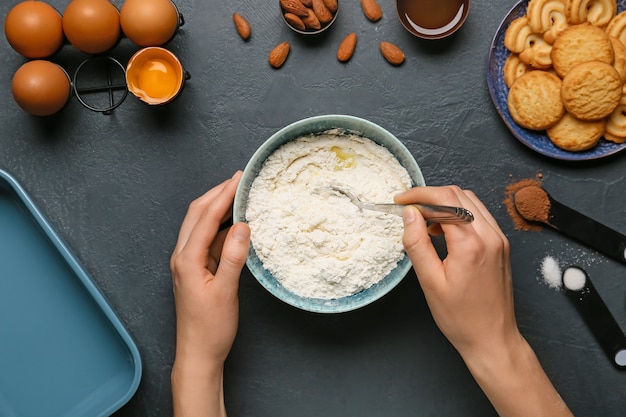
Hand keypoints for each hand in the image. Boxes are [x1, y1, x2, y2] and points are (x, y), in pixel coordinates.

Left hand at [170, 171, 249, 416]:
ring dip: (218, 208)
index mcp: (186, 259)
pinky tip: (237, 225)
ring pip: (201, 225)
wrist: (198, 354)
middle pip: (197, 214)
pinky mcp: (196, 270)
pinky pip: (208, 240)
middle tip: (239, 179)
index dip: (223, 194)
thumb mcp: (226, 292)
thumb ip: (234, 257)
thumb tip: (243, 225)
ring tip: (240, 196)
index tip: (240, 178)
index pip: (206, 217)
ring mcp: (188, 263)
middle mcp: (183, 256)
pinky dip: (221, 227)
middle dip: (217, 193)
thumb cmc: (210, 328)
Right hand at [395, 186, 515, 356]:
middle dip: (430, 196)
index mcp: (471, 244)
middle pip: (458, 195)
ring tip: (424, 222)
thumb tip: (409, 214)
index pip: (443, 200)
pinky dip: (459, 214)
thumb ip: (417, 243)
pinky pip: (479, 216)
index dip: (418, 196)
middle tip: (409, 209)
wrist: (492, 338)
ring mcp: (499, 239)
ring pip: (470, 201)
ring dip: (445, 203)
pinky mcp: (501, 245)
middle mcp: (490, 236)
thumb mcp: (430, 281)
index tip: (400, 202)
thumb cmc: (461, 317)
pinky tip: (444, 232)